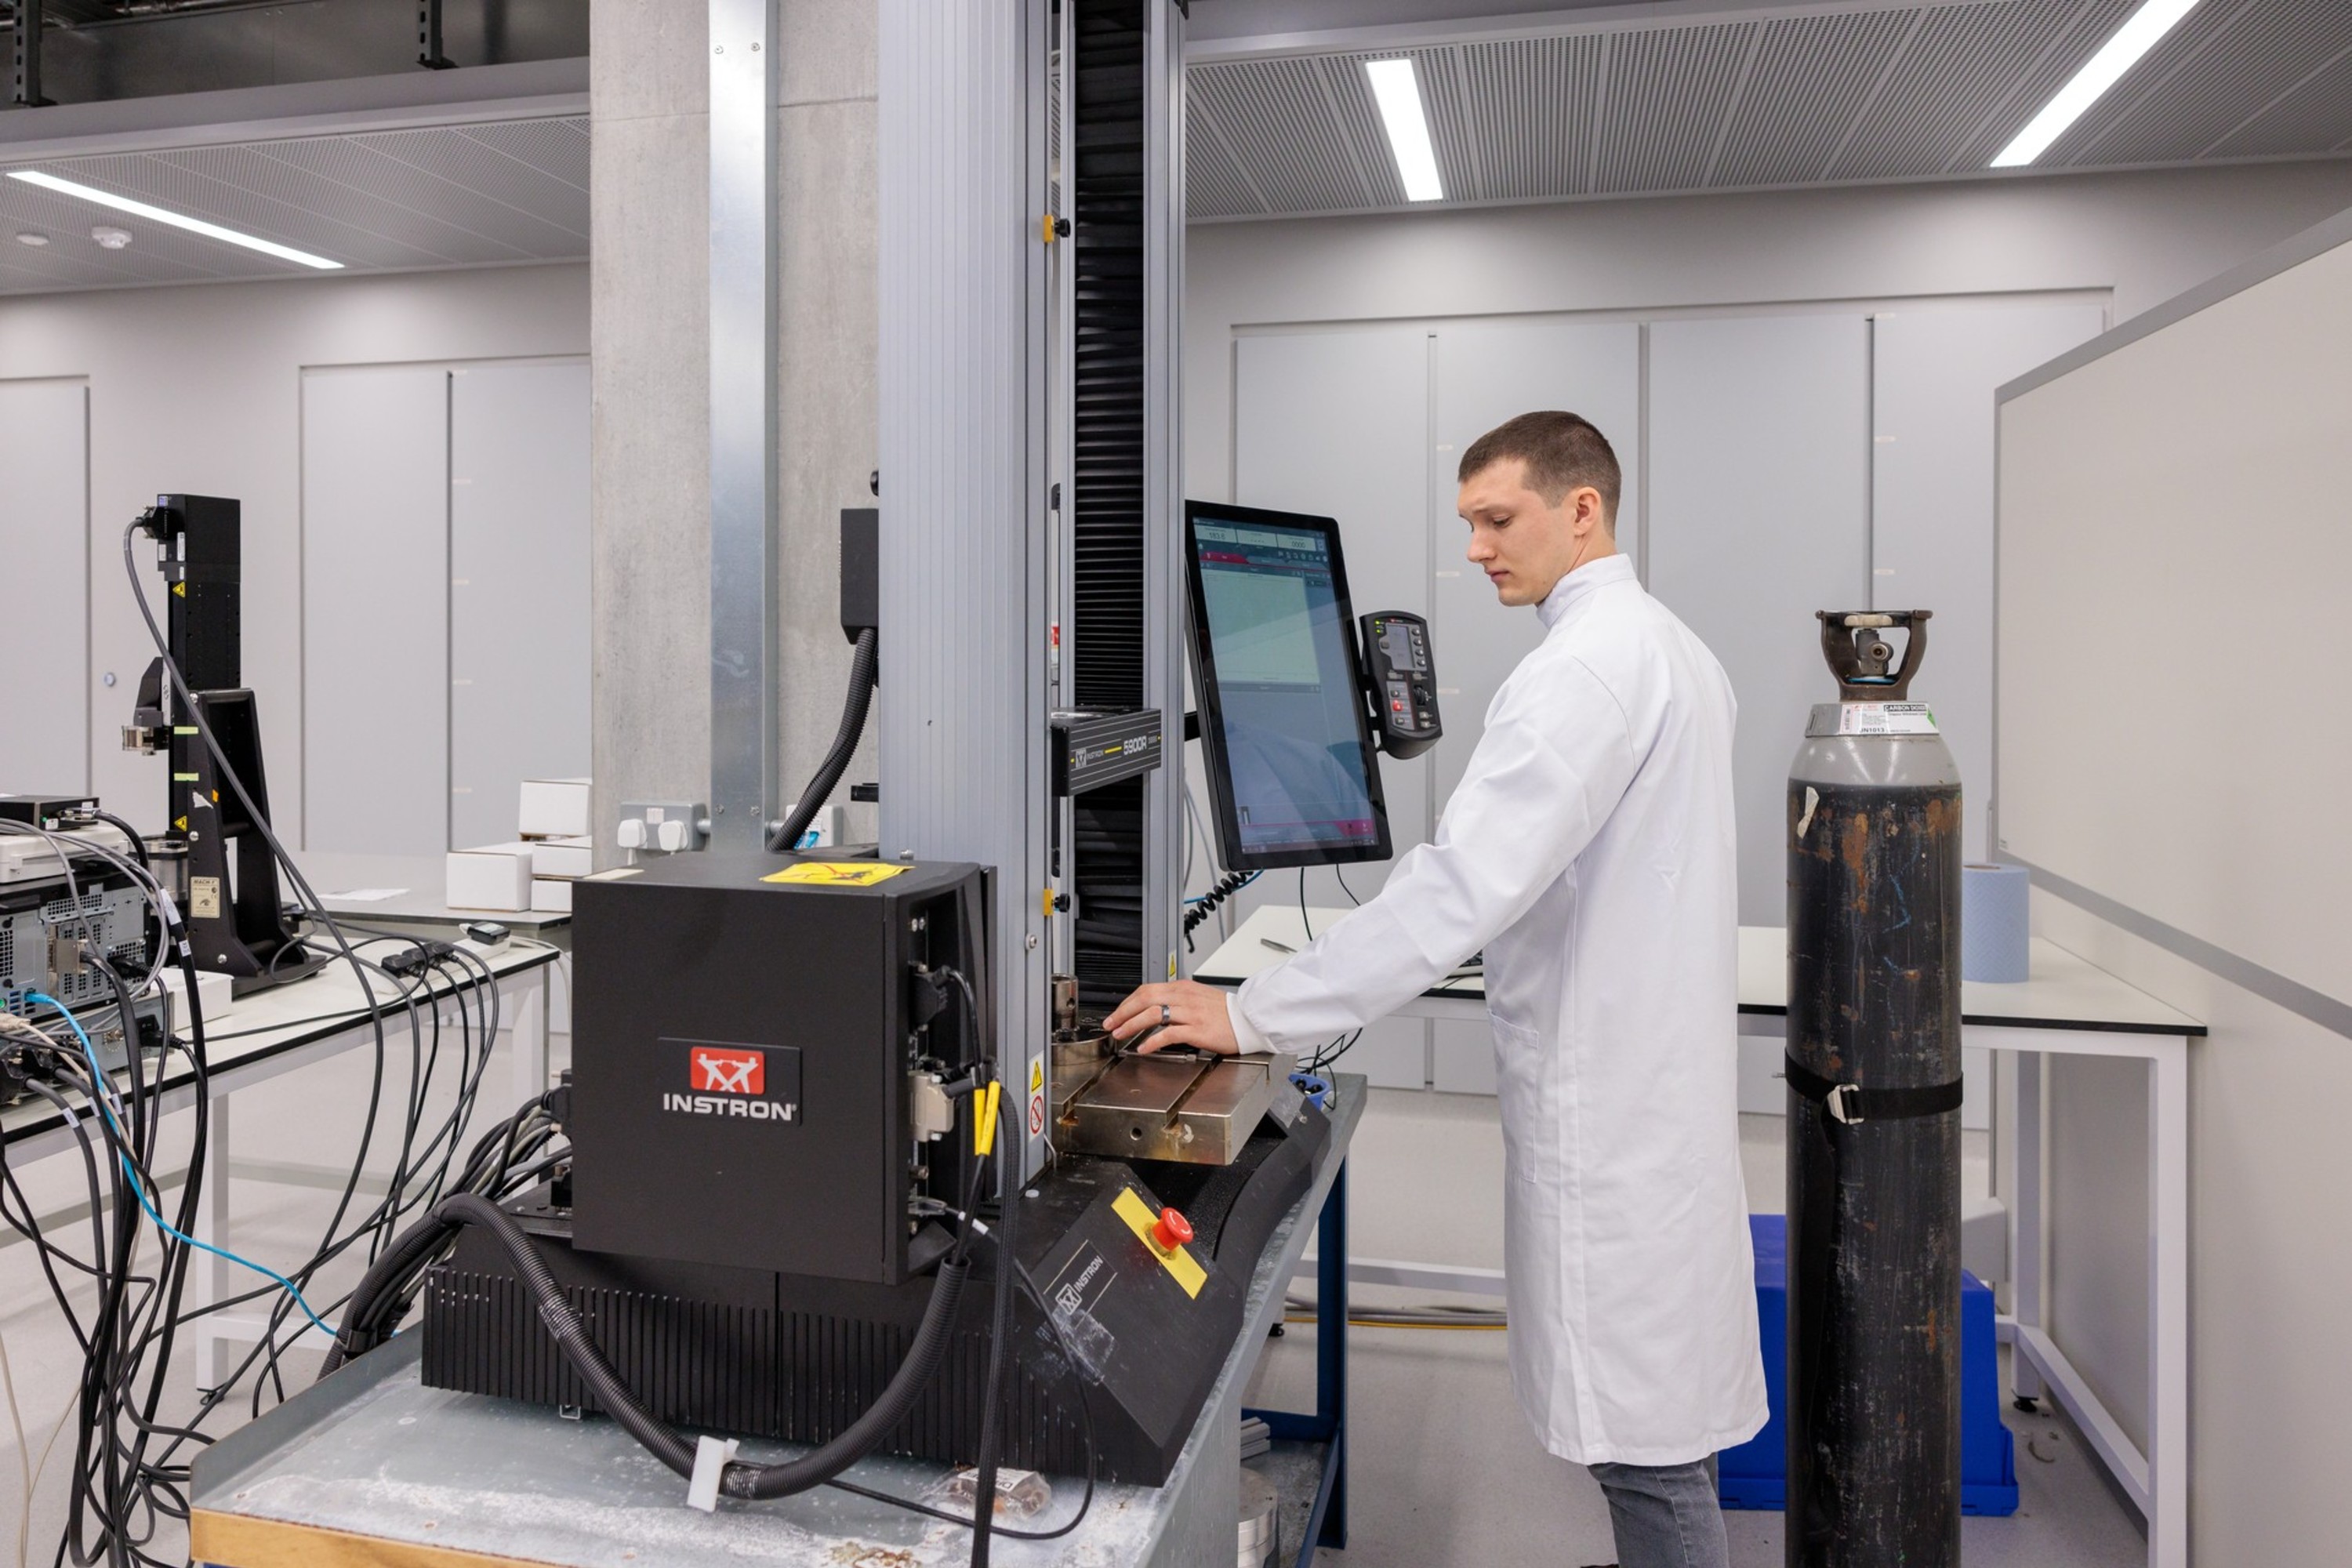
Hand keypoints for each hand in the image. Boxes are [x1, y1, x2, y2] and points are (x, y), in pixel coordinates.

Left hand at [1103, 981, 1240, 1055]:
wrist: (1247, 1019)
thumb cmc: (1224, 1013)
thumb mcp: (1197, 997)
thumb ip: (1176, 1000)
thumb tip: (1154, 1008)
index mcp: (1182, 988)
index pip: (1147, 990)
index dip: (1127, 1002)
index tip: (1116, 1014)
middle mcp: (1184, 997)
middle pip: (1145, 999)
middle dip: (1123, 1012)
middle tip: (1111, 1024)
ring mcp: (1190, 1012)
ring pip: (1153, 1013)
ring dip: (1132, 1024)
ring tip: (1121, 1034)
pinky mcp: (1197, 1029)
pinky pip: (1169, 1033)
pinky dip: (1152, 1040)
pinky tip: (1144, 1048)